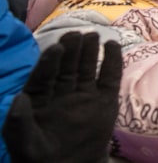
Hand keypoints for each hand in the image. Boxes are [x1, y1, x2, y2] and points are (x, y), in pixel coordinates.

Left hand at [3, 32, 121, 162]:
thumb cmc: (39, 158)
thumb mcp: (22, 143)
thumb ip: (18, 122)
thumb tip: (19, 97)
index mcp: (39, 99)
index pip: (44, 76)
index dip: (49, 62)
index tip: (57, 47)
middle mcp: (61, 93)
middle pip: (67, 68)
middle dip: (71, 50)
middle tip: (76, 33)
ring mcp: (84, 96)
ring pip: (87, 68)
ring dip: (90, 51)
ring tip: (93, 35)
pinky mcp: (105, 101)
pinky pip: (110, 78)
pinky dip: (112, 62)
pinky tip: (112, 46)